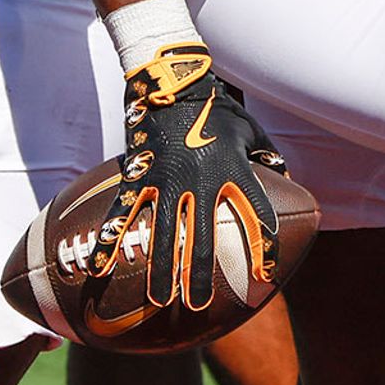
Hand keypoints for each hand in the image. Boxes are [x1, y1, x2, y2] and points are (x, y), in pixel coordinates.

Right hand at [103, 45, 291, 314]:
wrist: (172, 79)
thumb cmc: (215, 105)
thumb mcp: (249, 129)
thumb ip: (267, 155)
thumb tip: (284, 175)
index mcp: (233, 172)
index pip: (254, 216)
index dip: (262, 248)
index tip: (266, 277)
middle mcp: (201, 183)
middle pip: (201, 238)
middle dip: (199, 275)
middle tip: (197, 305)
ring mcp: (167, 181)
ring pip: (162, 233)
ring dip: (160, 268)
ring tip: (159, 300)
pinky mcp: (139, 174)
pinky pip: (123, 213)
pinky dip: (110, 241)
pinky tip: (100, 268)